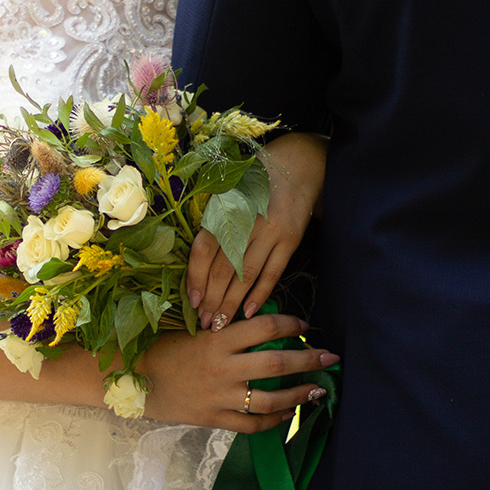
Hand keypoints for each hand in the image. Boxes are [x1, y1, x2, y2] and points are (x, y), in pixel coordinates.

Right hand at [141, 310, 338, 434]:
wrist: (128, 381)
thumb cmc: (159, 349)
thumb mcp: (190, 330)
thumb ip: (223, 330)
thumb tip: (260, 325)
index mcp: (216, 339)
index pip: (265, 327)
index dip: (291, 325)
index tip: (305, 326)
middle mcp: (222, 368)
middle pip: (277, 362)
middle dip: (309, 359)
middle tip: (330, 357)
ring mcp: (219, 397)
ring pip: (271, 398)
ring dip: (300, 394)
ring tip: (317, 390)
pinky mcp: (213, 419)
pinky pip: (252, 424)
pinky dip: (273, 420)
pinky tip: (286, 414)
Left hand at [187, 132, 327, 328]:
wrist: (298, 165)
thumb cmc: (256, 180)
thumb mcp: (230, 191)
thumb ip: (213, 221)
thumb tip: (194, 262)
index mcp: (225, 208)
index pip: (205, 249)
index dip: (196, 277)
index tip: (191, 302)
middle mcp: (247, 221)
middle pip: (224, 268)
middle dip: (212, 299)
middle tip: (204, 323)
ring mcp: (271, 231)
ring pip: (246, 275)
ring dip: (232, 303)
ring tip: (221, 324)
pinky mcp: (291, 239)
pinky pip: (273, 273)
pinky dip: (260, 294)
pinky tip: (248, 313)